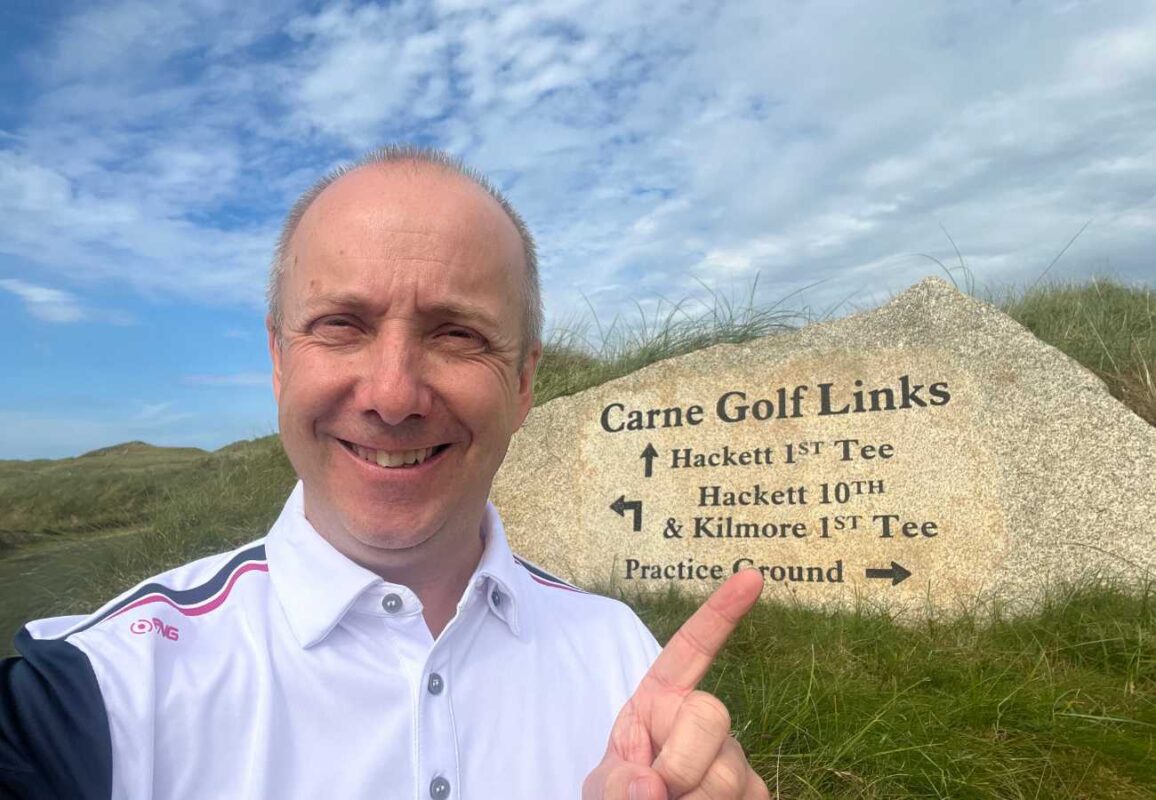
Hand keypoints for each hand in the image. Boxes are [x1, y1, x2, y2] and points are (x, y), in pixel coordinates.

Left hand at [583, 569, 769, 798]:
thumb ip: (615, 783)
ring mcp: (733, 758)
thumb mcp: (603, 789)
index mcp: (660, 702)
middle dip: (681, 763)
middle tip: (658, 792)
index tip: (750, 576)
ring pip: (727, 773)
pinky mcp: (756, 792)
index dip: (719, 613)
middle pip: (712, 716)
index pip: (691, 650)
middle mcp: (701, 721)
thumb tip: (652, 786)